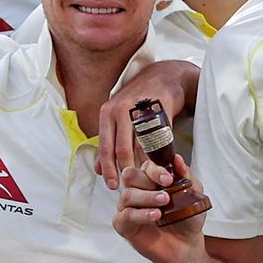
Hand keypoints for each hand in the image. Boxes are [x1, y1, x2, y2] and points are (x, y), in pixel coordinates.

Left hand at [97, 60, 199, 188]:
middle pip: (121, 147)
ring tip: (148, 178)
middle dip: (126, 169)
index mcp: (107, 112)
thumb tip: (98, 169)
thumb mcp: (118, 117)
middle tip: (131, 185)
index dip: (108, 168)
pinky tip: (162, 162)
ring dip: (145, 164)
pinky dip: (160, 151)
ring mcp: (140, 107)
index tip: (112, 186)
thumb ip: (109, 141)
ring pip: (141, 143)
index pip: (105, 146)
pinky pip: (159, 135)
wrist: (163, 76)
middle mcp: (120, 108)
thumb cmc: (138, 99)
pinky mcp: (160, 107)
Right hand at [113, 157, 207, 262]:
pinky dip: (140, 214)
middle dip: (148, 179)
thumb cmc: (187, 217)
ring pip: (127, 194)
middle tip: (166, 189)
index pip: (145, 165)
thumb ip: (185, 175)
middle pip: (130, 175)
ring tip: (164, 203)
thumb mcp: (192, 193)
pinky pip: (125, 216)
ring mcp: (129, 207)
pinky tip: (155, 216)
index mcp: (151, 179)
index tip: (168, 177)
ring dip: (147, 197)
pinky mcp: (125, 225)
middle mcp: (137, 190)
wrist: (187, 243)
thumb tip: (177, 159)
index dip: (155, 169)